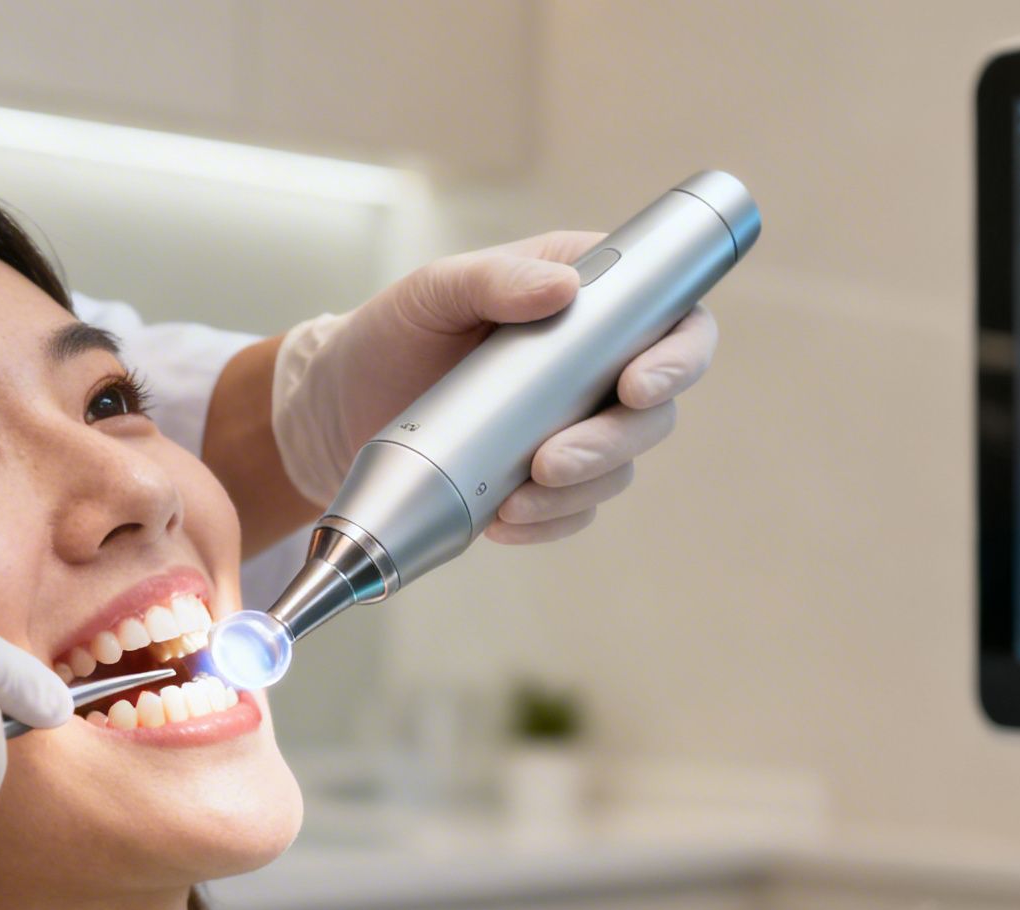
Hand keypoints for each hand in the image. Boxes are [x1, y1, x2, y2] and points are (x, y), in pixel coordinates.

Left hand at [271, 232, 718, 542]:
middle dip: (614, 441)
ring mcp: (574, 426)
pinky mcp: (546, 480)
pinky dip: (548, 523)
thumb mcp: (434, 290)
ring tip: (518, 500)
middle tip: (555, 458)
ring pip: (619, 466)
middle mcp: (596, 365)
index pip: (673, 320)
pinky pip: (573, 511)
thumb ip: (495, 277)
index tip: (637, 384)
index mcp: (590, 299)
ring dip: (579, 490)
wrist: (340, 409)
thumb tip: (562, 289)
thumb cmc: (392, 333)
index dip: (679, 355)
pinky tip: (506, 522)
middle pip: (654, 409)